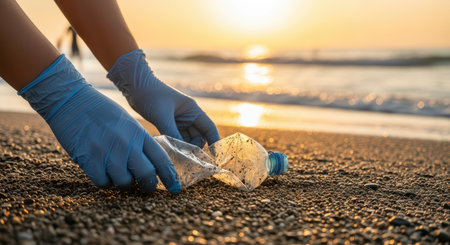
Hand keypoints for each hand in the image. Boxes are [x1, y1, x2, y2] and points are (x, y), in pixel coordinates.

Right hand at [19, 55, 180, 192]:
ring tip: (117, 173)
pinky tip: (101, 171)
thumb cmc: (102, 111)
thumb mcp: (128, 122)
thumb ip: (139, 142)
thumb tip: (149, 166)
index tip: (175, 188)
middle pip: (146, 174)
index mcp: (139, 133)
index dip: (170, 176)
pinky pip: (102, 182)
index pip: (161, 158)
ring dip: (122, 183)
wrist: (72, 100)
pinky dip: (103, 181)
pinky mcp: (89, 158)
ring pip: (123, 182)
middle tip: (146, 188)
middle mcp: (126, 143)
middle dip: (148, 186)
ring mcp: (108, 151)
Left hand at [107, 49, 219, 147]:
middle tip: (188, 161)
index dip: (214, 142)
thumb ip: (172, 134)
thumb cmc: (151, 95)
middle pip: (199, 137)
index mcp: (193, 110)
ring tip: (177, 158)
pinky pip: (176, 139)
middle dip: (195, 149)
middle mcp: (188, 116)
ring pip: (187, 140)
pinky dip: (175, 146)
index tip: (215, 157)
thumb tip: (180, 153)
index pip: (209, 128)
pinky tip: (169, 153)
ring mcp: (179, 121)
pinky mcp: (169, 125)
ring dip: (184, 149)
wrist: (135, 87)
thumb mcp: (162, 116)